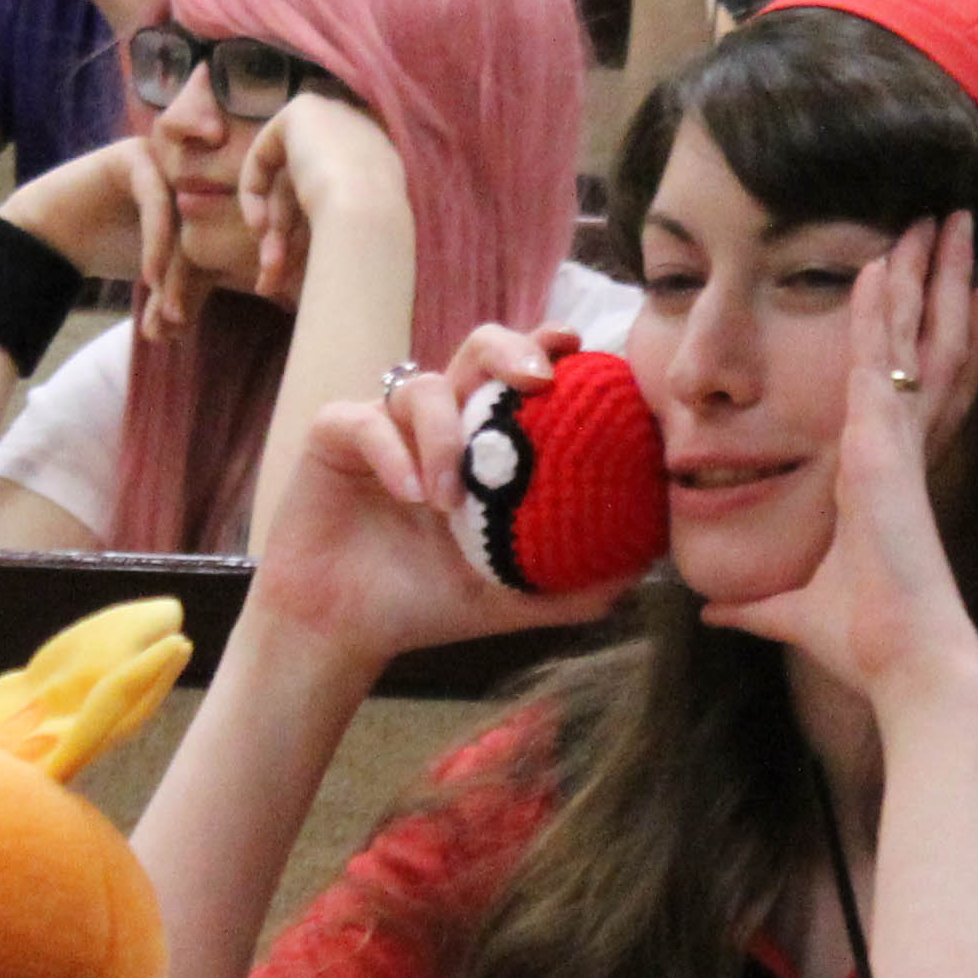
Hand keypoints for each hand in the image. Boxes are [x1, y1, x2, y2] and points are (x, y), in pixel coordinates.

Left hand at [233, 88, 406, 312]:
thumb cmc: (368, 243)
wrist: (369, 217)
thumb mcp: (344, 244)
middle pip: (306, 193)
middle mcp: (363, 142)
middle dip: (284, 241)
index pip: (331, 199)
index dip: (306, 235)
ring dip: (273, 232)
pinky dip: (255, 188)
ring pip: (286, 180)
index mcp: (381, 173)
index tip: (288, 272)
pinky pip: (267, 150)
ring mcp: (337, 119)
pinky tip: (258, 224)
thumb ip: (320, 241)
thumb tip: (280, 277)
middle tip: (271, 280)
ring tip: (268, 272)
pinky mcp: (306, 109)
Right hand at [246, 326, 630, 673]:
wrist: (342, 631)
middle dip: (511, 350)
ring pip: (422, 388)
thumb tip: (644, 572)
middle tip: (538, 381)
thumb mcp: (509, 596)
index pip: (521, 376)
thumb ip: (572, 584)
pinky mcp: (333, 435)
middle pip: (478, 347)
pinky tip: (410, 494)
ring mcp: (384, 421)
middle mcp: (437, 419)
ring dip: (446, 437)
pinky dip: (393, 453)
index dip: (550, 348)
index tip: (581, 348)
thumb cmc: (424, 604)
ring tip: (450, 503)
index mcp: (481, 441)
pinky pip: (364, 420)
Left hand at [702, 216, 977, 714]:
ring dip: (917, 275)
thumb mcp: (794, 613)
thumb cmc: (866, 643)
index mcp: (880, 475)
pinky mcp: (883, 451)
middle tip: (945, 219)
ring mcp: (895, 444)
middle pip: (919, 342)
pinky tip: (878, 265)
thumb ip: (755, 608)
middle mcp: (896, 447)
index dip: (905, 326)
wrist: (907, 665)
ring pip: (908, 338)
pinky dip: (880, 314)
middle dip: (931, 279)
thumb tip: (714, 613)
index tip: (911, 277)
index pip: (895, 380)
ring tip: (934, 216)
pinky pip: (878, 366)